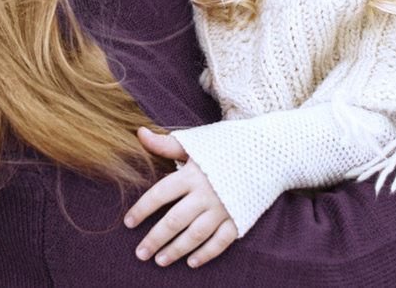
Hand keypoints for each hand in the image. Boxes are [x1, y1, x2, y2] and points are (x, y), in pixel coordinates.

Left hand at [124, 127, 237, 267]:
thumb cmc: (225, 145)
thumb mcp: (195, 142)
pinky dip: (207, 254)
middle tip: (140, 253)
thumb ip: (166, 144)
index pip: (161, 194)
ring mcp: (224, 208)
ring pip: (196, 235)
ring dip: (176, 250)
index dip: (143, 208)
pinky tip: (192, 262)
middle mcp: (206, 193)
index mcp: (192, 173)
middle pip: (175, 220)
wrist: (266, 150)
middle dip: (156, 238)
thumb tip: (139, 133)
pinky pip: (221, 241)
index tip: (128, 222)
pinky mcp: (239, 218)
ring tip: (160, 261)